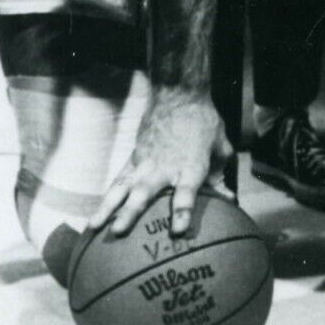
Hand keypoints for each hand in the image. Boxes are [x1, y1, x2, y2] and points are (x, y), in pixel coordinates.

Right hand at [90, 88, 234, 237]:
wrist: (178, 93)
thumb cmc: (203, 122)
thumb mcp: (220, 147)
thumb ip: (221, 177)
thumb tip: (230, 202)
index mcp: (191, 164)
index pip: (186, 190)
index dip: (182, 210)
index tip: (178, 230)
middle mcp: (164, 166)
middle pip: (146, 191)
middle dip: (131, 212)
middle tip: (119, 230)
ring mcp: (145, 162)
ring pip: (125, 187)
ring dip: (109, 207)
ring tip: (94, 226)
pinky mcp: (134, 158)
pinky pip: (119, 181)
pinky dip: (107, 198)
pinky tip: (96, 215)